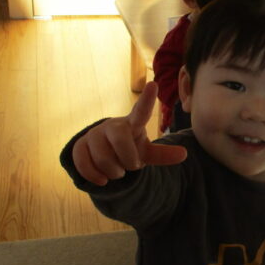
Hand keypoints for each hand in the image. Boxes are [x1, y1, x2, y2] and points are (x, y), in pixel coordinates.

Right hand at [72, 82, 186, 184]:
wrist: (102, 154)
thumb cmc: (128, 149)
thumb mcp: (146, 152)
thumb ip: (163, 154)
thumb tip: (185, 154)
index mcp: (132, 124)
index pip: (142, 111)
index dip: (147, 99)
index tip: (154, 84)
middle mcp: (112, 125)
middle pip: (120, 142)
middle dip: (128, 161)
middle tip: (130, 166)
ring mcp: (94, 134)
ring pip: (102, 158)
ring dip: (113, 172)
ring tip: (116, 171)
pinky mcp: (79, 146)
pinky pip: (85, 164)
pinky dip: (95, 177)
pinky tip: (102, 179)